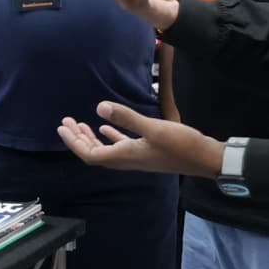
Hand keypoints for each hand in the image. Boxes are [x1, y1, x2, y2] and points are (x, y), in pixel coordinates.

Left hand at [57, 102, 225, 177]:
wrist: (205, 159)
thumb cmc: (182, 144)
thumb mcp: (153, 128)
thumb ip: (127, 118)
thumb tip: (99, 108)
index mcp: (125, 156)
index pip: (90, 154)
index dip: (73, 142)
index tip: (62, 127)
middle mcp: (127, 160)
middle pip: (94, 153)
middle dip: (78, 139)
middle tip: (65, 122)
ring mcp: (136, 158)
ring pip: (106, 150)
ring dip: (91, 138)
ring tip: (79, 124)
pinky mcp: (146, 153)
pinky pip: (120, 147)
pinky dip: (109, 137)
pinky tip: (105, 127)